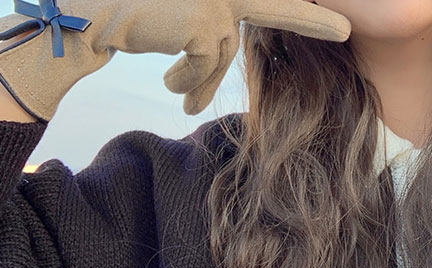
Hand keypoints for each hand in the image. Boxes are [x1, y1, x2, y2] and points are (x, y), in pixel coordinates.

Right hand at [0, 0, 350, 121]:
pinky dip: (190, 80)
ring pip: (223, 49)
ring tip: (181, 95)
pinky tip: (170, 84)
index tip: (334, 21)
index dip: (297, 10)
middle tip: (344, 32)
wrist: (87, 12)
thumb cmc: (129, 12)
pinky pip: (209, 64)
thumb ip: (211, 30)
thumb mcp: (180, 19)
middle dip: (310, 20)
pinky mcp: (206, 22)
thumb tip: (222, 57)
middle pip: (271, 6)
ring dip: (201, 78)